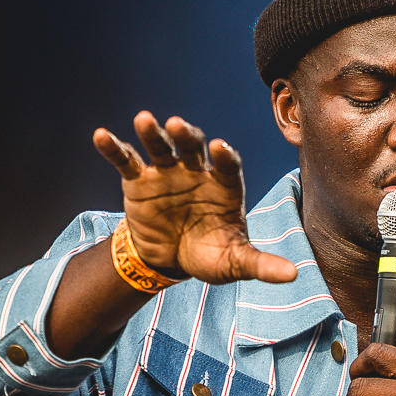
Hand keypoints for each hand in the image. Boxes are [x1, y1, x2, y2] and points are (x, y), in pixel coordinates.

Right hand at [93, 112, 297, 285]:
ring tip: (144, 119)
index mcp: (224, 186)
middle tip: (177, 124)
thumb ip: (260, 264)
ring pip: (160, 147)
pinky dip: (114, 148)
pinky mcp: (138, 179)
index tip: (221, 148)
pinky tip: (101, 135)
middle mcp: (196, 171)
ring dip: (153, 133)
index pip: (228, 165)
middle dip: (186, 136)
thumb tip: (294, 276)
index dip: (224, 157)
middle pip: (193, 147)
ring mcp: (167, 172)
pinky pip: (126, 160)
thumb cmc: (209, 255)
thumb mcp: (234, 262)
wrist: (169, 260)